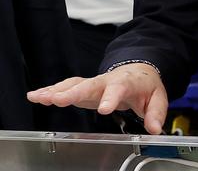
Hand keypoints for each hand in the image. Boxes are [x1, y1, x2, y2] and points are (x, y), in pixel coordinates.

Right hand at [27, 63, 167, 133]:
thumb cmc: (145, 85)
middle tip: (58, 99)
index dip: (111, 98)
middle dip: (73, 92)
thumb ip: (155, 113)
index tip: (104, 109)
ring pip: (73, 85)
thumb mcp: (158, 98)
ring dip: (55, 91)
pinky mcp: (83, 88)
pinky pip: (65, 88)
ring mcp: (93, 83)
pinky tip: (36, 96)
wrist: (138, 71)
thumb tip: (155, 129)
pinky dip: (50, 91)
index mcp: (126, 82)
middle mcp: (106, 81)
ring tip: (39, 97)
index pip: (118, 89)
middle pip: (88, 85)